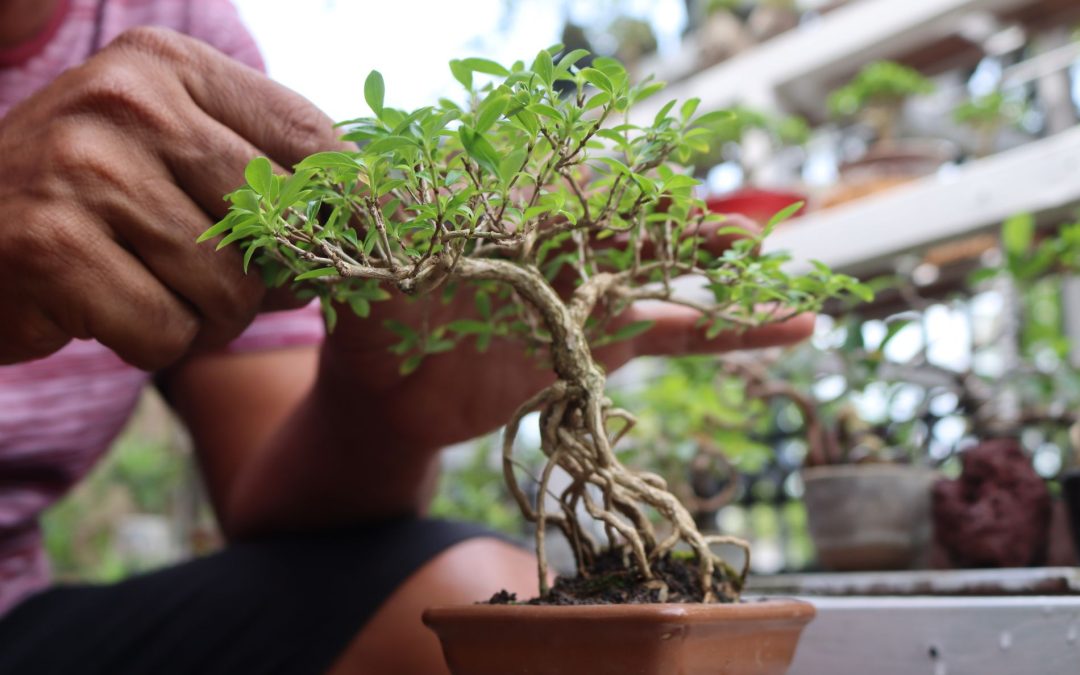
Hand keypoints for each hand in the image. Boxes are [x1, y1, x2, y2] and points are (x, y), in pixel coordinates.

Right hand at [0, 27, 340, 368]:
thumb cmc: (84, 200)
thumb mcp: (165, 148)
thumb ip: (255, 166)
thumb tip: (368, 218)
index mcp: (166, 63)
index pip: (307, 135)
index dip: (344, 203)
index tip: (351, 241)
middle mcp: (126, 101)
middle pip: (274, 221)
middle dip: (265, 277)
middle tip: (223, 286)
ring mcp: (82, 170)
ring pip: (228, 286)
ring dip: (207, 318)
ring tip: (154, 293)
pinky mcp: (51, 248)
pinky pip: (167, 331)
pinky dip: (156, 343)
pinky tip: (109, 314)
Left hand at [316, 215, 814, 453]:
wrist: (387, 397)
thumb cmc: (372, 324)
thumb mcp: (364, 269)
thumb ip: (364, 221)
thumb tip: (334, 170)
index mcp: (513, 226)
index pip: (583, 206)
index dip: (631, 207)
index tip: (674, 211)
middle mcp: (560, 254)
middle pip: (639, 237)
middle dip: (691, 235)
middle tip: (749, 238)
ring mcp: (587, 300)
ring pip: (669, 282)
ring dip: (725, 283)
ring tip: (790, 285)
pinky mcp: (601, 347)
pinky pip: (674, 336)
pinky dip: (727, 334)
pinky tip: (790, 332)